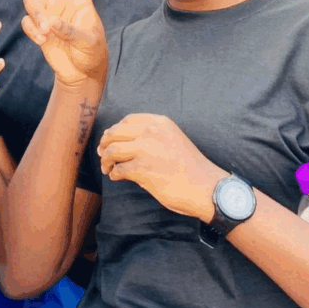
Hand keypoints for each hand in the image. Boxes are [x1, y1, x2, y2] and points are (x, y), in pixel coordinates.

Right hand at [8, 0, 107, 88]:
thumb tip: (51, 23)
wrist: (80, 71)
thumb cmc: (92, 51)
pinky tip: (43, 40)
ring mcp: (47, 11)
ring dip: (36, 14)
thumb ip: (70, 30)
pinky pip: (27, 21)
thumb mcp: (89, 39)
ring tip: (47, 32)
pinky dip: (33, 30)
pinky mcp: (37, 26)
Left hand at [97, 114, 226, 221]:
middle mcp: (150, 132)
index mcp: (159, 122)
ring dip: (106, 160)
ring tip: (107, 168)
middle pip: (115, 133)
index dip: (116, 129)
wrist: (206, 187)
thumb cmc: (190, 166)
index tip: (111, 138)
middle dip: (105, 143)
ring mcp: (145, 150)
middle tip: (102, 153)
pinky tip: (116, 177)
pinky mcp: (142, 169)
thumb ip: (152, 136)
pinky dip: (114, 174)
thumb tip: (124, 142)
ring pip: (112, 150)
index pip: (128, 120)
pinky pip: (118, 169)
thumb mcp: (173, 139)